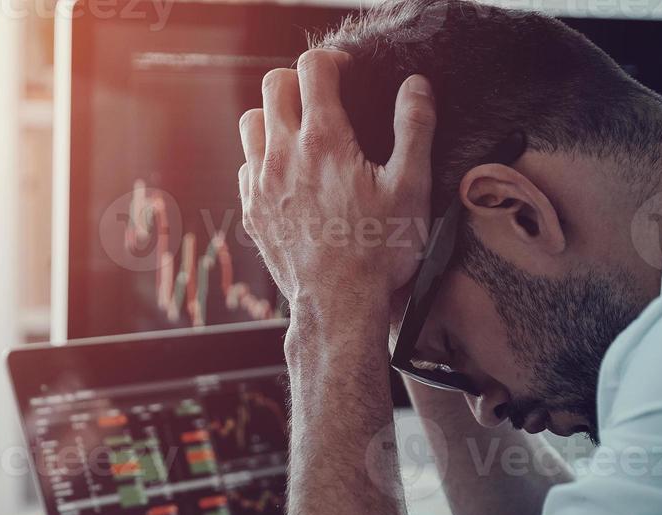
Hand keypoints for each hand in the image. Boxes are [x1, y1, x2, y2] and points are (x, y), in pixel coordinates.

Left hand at [239, 49, 435, 328]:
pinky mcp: (253, 212)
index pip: (312, 68)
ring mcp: (261, 184)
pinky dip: (263, 157)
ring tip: (302, 132)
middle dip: (299, 81)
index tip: (346, 74)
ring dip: (274, 116)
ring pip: (251, 122)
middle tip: (324, 98)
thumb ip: (414, 130)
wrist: (338, 306)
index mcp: (324, 140)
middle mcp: (283, 155)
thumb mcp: (411, 188)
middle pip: (274, 86)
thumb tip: (416, 86)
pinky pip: (246, 165)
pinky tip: (289, 174)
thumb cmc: (378, 251)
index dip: (332, 61)